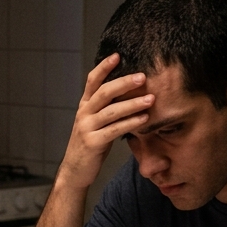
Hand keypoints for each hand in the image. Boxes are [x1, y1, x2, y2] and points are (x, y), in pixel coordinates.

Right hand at [56, 53, 154, 189]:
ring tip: (151, 99)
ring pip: (111, 111)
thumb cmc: (91, 145)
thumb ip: (107, 108)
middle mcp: (84, 113)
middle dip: (124, 83)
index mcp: (85, 106)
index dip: (104, 67)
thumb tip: (130, 92)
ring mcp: (87, 128)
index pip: (92, 81)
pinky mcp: (93, 143)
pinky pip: (114, 130)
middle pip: (104, 92)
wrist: (75, 171)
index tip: (118, 55)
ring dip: (133, 103)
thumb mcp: (96, 122)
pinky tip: (145, 118)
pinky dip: (131, 123)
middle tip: (143, 77)